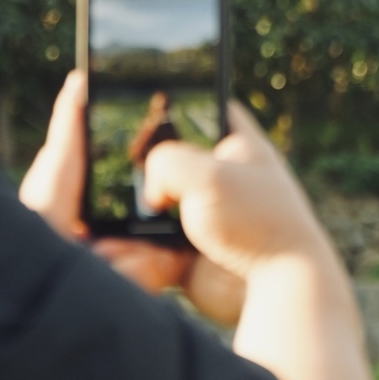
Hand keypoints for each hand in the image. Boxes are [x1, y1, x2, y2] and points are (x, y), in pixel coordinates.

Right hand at [21, 76, 378, 379]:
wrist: (276, 288)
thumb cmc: (257, 224)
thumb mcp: (208, 175)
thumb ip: (165, 162)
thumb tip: (150, 194)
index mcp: (242, 147)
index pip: (211, 105)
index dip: (182, 95)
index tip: (147, 91)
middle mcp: (224, 179)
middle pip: (173, 154)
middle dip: (143, 156)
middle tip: (110, 149)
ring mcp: (206, 216)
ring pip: (157, 199)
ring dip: (135, 201)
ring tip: (102, 193)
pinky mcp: (190, 251)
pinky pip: (152, 239)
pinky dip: (137, 239)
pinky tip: (115, 232)